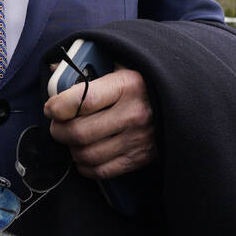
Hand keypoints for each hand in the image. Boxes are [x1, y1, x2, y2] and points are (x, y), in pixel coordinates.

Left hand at [43, 64, 156, 178]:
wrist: (183, 100)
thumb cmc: (143, 81)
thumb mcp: (121, 65)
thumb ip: (87, 66)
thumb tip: (53, 69)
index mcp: (128, 84)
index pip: (84, 99)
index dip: (59, 105)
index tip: (51, 107)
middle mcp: (134, 114)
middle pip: (80, 132)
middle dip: (58, 130)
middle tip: (56, 124)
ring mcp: (138, 139)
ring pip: (87, 154)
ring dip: (70, 148)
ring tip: (70, 138)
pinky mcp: (140, 158)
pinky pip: (102, 170)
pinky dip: (85, 166)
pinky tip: (83, 154)